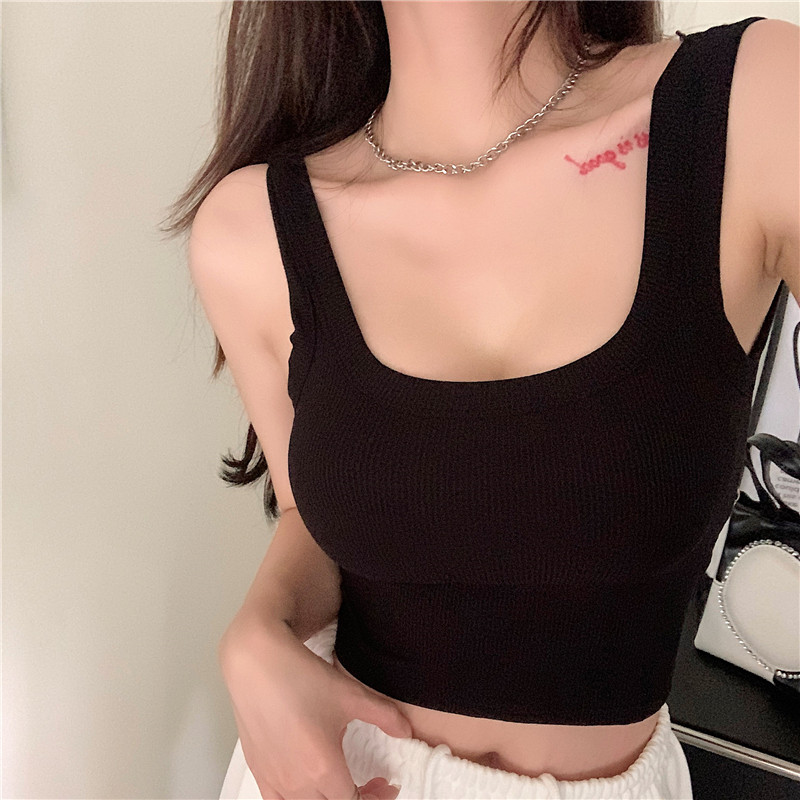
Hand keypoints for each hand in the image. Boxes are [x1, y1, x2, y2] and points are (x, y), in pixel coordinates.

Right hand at [219, 615, 410, 798]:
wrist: (256, 663)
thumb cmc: (301, 677)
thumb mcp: (351, 695)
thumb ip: (385, 717)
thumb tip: (407, 732)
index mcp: (324, 768)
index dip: (375, 797)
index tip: (386, 784)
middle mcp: (297, 783)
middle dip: (356, 799)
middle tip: (370, 783)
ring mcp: (274, 780)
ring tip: (339, 783)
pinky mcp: (258, 771)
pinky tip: (305, 783)